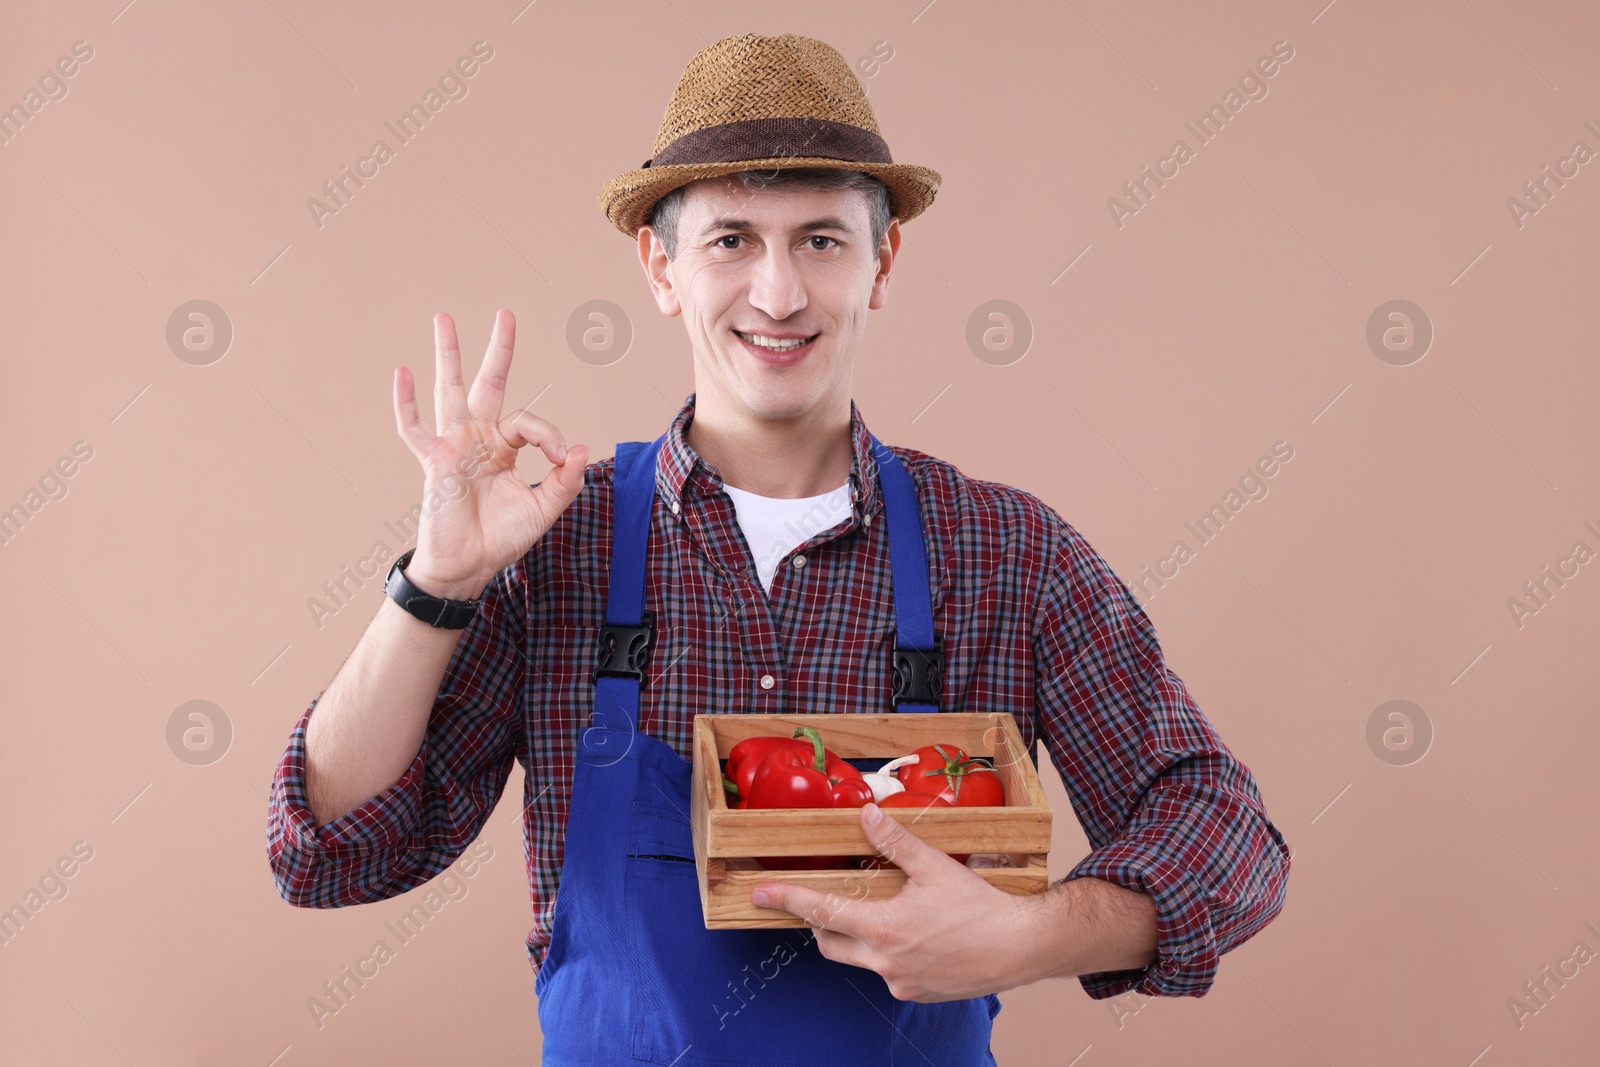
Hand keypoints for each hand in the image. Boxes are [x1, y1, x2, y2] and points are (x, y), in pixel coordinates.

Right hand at [392, 309, 587, 598]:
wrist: (468, 567)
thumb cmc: (500, 538)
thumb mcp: (542, 510)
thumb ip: (563, 481)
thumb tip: (579, 448)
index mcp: (504, 447)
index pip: (530, 423)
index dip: (549, 436)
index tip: (560, 459)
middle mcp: (478, 438)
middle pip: (489, 383)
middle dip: (498, 350)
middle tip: (506, 314)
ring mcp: (454, 446)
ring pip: (450, 390)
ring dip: (448, 354)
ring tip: (444, 318)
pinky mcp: (434, 461)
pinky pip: (415, 428)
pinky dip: (406, 402)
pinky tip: (402, 373)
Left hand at [749, 802, 1030, 1002]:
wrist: (1019, 947)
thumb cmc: (980, 907)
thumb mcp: (934, 867)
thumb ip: (896, 842)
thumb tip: (868, 815)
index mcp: (882, 928)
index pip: (821, 912)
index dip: (787, 900)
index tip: (759, 895)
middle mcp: (884, 961)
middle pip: (829, 943)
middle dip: (820, 924)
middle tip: (827, 902)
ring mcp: (900, 982)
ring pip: (859, 959)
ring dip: (858, 938)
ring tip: (882, 914)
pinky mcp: (917, 993)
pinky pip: (888, 973)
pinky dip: (889, 953)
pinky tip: (915, 936)